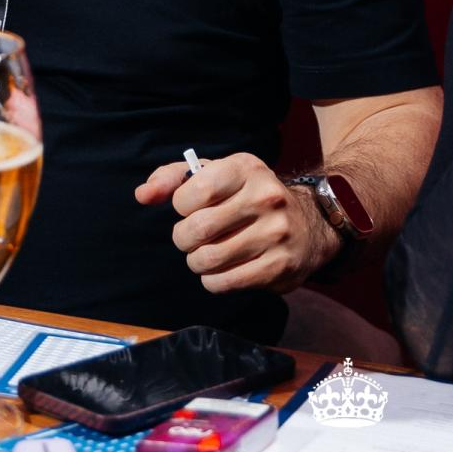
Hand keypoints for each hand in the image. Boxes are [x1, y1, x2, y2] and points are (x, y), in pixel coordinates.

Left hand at [135, 153, 339, 293]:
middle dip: (184, 238)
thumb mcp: (217, 174)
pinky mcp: (279, 266)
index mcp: (247, 169)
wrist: (309, 224)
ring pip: (207, 259)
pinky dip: (212, 280)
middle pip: (196, 229)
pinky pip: (224, 282)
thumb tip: (143, 195)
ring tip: (206, 254)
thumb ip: (174, 179)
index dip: (181, 206)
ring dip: (197, 262)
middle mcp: (265, 198)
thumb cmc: (248, 197)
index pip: (192, 192)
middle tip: (192, 237)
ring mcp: (275, 233)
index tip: (191, 208)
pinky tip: (221, 270)